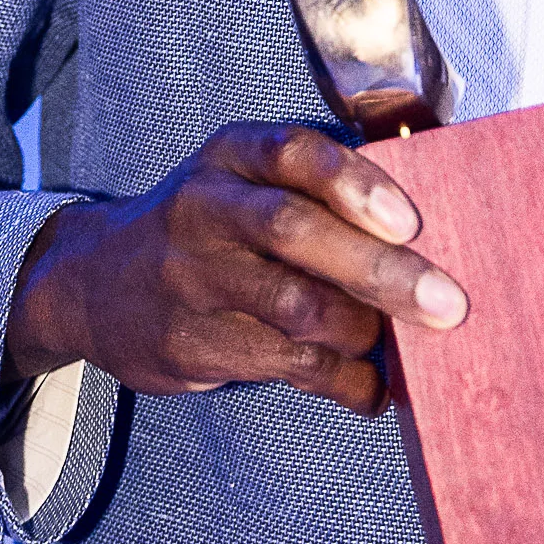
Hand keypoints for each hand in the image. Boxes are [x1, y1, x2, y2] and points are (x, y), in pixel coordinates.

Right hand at [3, 124, 466, 414]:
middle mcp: (204, 208)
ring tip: (407, 344)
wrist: (97, 283)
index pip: (295, 154)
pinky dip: (341, 380)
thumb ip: (320, 190)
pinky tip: (373, 389)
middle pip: (294, 232)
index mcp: (231, 155)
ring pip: (291, 306)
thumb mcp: (245, 179)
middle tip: (446, 304)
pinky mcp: (187, 342)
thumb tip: (433, 227)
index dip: (355, 184)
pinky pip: (281, 363)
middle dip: (378, 270)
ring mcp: (190, 278)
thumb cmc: (212, 227)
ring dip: (362, 331)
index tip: (410, 221)